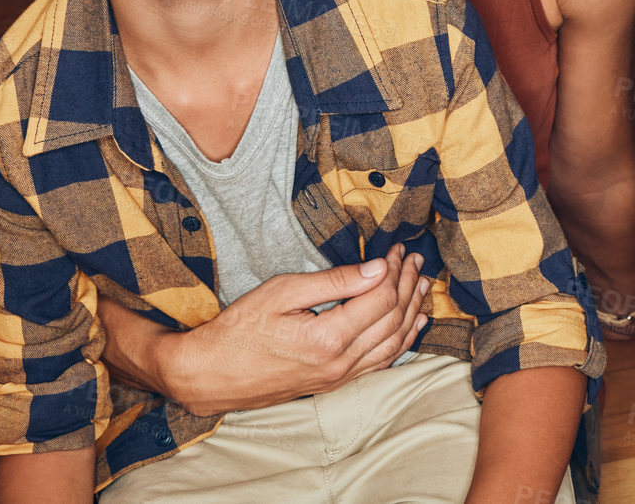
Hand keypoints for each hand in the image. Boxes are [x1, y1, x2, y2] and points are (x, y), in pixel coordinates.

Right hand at [168, 244, 428, 415]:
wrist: (210, 374)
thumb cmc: (239, 329)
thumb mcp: (282, 291)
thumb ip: (335, 281)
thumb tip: (378, 268)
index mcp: (327, 338)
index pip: (381, 299)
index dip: (394, 271)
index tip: (397, 250)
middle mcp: (340, 363)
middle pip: (393, 320)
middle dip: (408, 285)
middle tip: (415, 260)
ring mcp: (339, 377)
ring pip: (393, 344)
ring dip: (412, 312)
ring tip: (423, 284)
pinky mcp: (334, 383)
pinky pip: (381, 362)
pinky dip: (402, 341)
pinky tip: (412, 325)